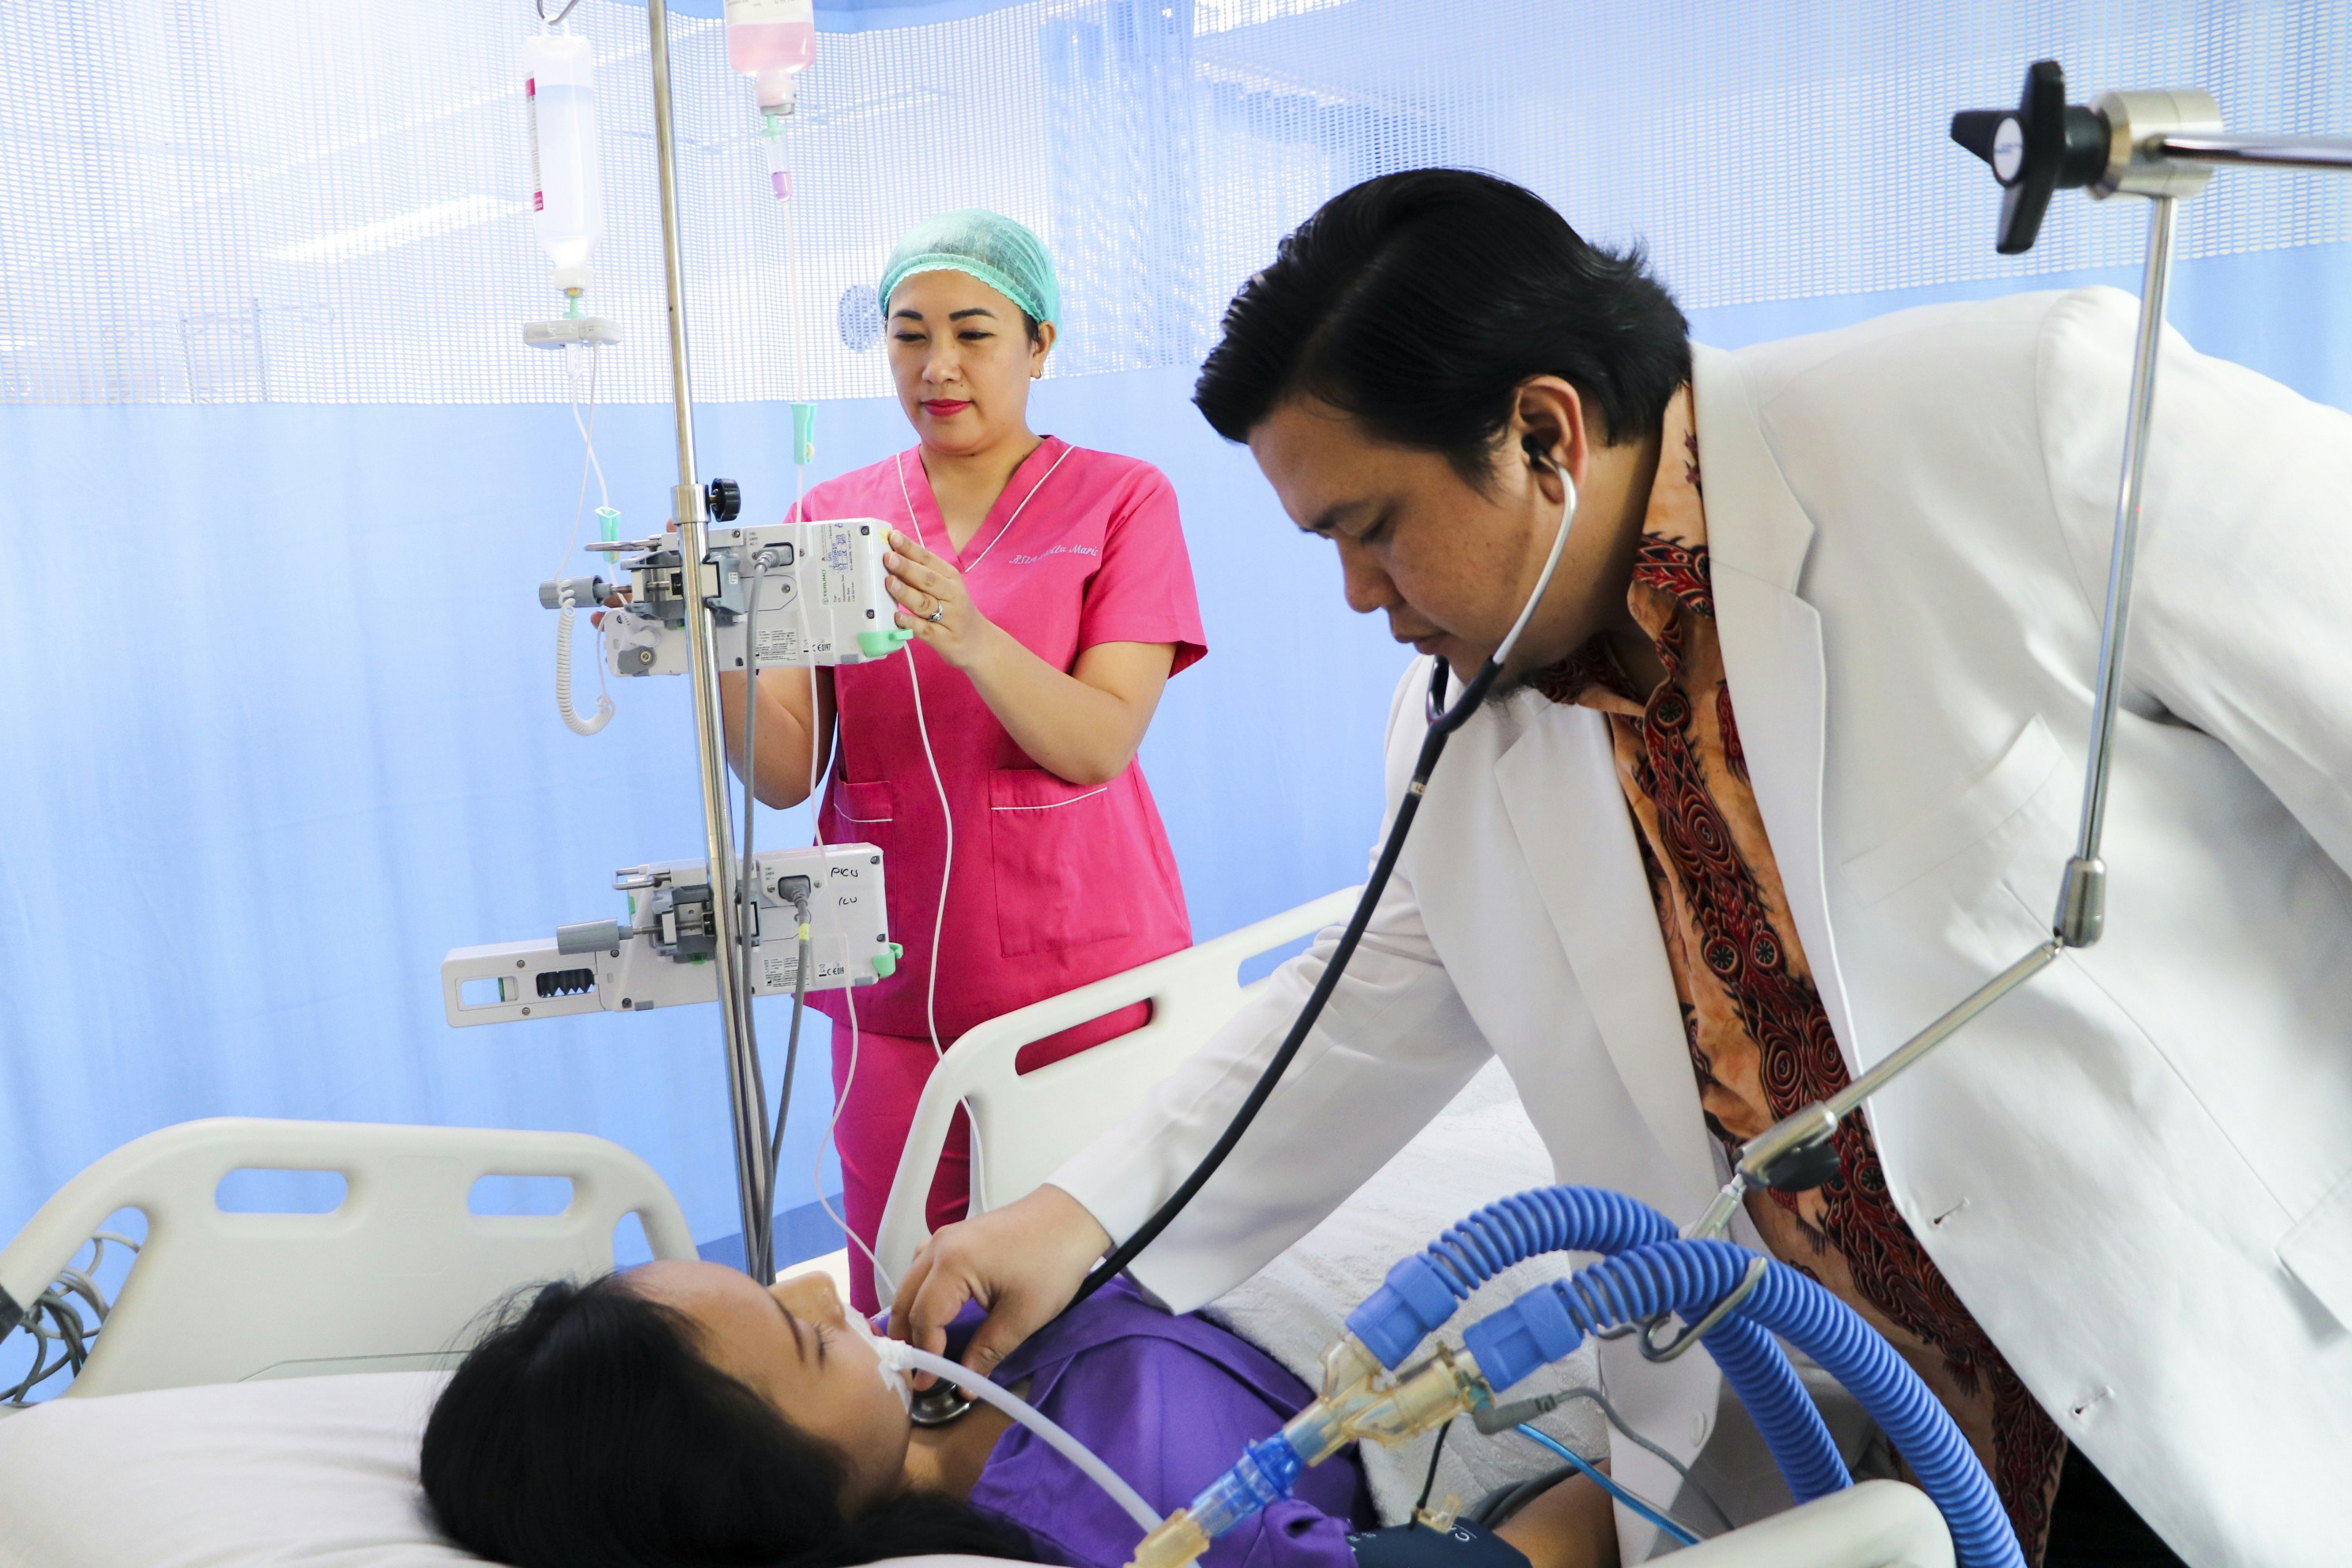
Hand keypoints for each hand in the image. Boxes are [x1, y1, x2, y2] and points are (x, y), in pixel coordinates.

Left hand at [885, 530, 997, 670]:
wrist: (980, 643)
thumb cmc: (955, 612)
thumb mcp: (946, 588)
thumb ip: (922, 575)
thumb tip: (893, 556)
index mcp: (951, 578)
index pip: (928, 560)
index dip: (910, 548)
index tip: (893, 537)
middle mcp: (952, 596)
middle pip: (927, 580)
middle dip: (907, 567)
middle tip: (888, 557)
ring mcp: (949, 618)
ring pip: (925, 603)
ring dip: (906, 592)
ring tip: (889, 582)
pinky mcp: (944, 639)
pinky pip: (926, 630)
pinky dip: (911, 623)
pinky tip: (898, 617)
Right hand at [890, 1185, 1111, 1382]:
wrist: (1074, 1216)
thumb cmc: (1053, 1262)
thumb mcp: (1022, 1316)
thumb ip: (986, 1351)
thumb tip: (964, 1386)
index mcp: (952, 1263)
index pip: (924, 1318)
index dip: (924, 1355)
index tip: (927, 1385)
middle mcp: (938, 1246)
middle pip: (906, 1299)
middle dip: (907, 1337)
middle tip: (915, 1371)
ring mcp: (944, 1237)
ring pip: (910, 1282)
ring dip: (910, 1314)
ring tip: (921, 1347)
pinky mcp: (955, 1236)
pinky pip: (923, 1267)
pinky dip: (920, 1293)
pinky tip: (933, 1310)